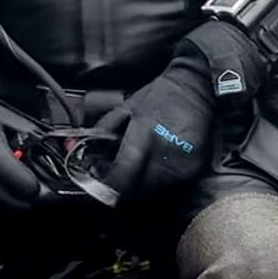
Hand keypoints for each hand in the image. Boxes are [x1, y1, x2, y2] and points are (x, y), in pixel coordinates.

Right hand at [0, 39, 40, 213]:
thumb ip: (19, 152)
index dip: (36, 189)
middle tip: (43, 197)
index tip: (49, 191)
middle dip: (29, 201)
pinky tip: (8, 198)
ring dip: (15, 206)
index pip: (16, 179)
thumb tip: (39, 177)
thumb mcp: (3, 127)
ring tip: (28, 199)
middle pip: (7, 199)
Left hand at [93, 56, 215, 201]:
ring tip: (137, 166)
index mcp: (145, 135)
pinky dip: (158, 180)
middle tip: (114, 173)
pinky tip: (156, 164)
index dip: (106, 186)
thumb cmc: (163, 94)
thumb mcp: (127, 107)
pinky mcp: (195, 169)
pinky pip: (170, 186)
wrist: (198, 87)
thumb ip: (103, 131)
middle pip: (134, 190)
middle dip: (120, 186)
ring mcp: (183, 164)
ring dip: (139, 185)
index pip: (121, 177)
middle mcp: (165, 153)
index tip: (99, 183)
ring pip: (152, 191)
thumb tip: (79, 148)